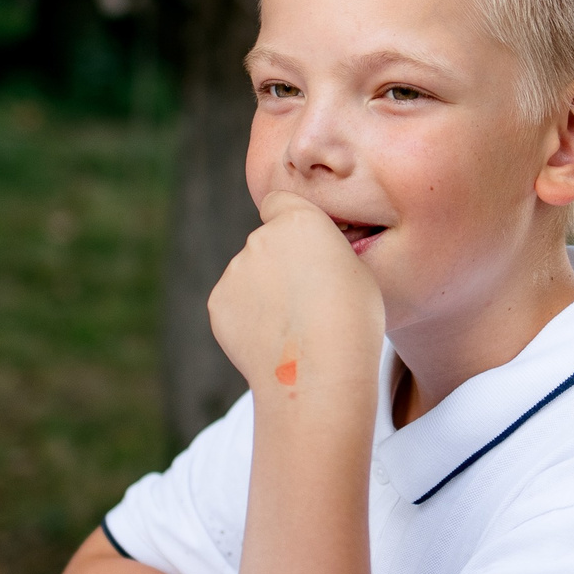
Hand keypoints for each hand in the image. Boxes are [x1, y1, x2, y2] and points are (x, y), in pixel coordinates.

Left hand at [206, 189, 383, 402]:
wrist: (318, 371)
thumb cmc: (352, 322)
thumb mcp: (356, 271)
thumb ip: (324, 253)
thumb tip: (309, 261)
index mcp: (299, 221)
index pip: (280, 202)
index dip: (289, 222)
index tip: (302, 246)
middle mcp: (260, 238)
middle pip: (265, 243)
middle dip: (278, 264)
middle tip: (305, 301)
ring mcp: (235, 271)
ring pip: (248, 275)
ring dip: (263, 292)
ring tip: (292, 327)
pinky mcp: (218, 303)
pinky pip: (234, 303)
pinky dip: (248, 317)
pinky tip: (272, 339)